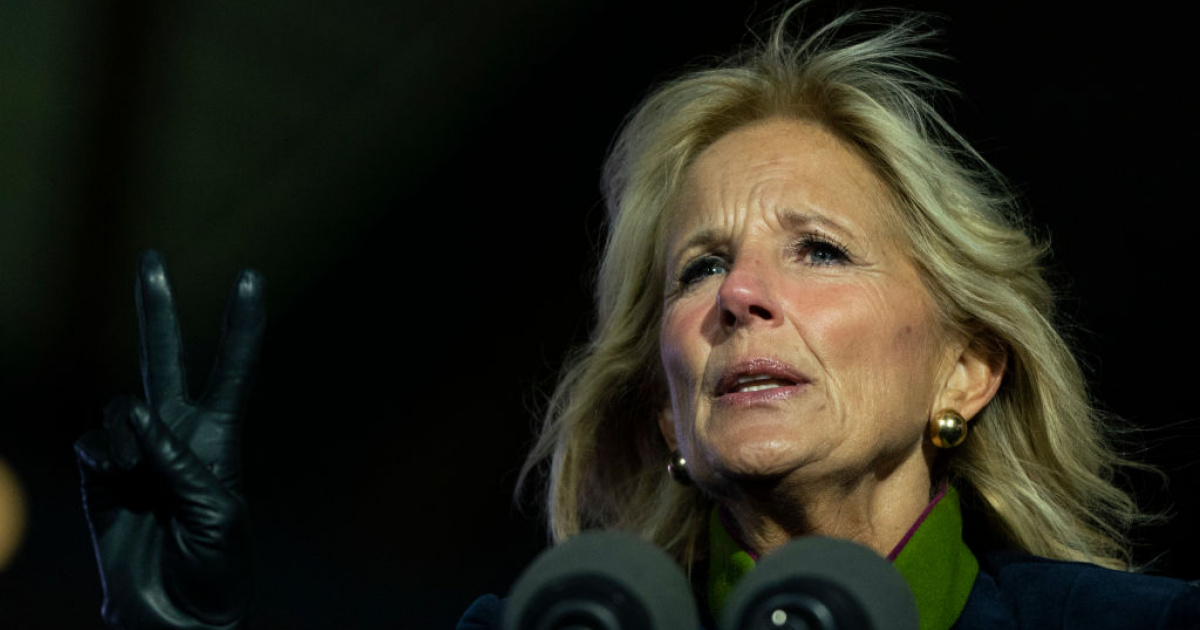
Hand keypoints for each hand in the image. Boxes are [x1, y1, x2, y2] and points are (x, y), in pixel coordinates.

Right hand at [75, 250, 264, 629]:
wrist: (177, 618)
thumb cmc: (216, 567)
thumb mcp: (217, 511)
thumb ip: (179, 460)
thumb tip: (135, 416)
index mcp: (220, 439)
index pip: (233, 370)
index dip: (241, 326)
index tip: (251, 278)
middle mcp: (176, 437)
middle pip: (165, 360)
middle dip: (157, 311)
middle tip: (153, 259)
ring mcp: (134, 455)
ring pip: (121, 411)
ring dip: (131, 443)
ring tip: (145, 487)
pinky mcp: (99, 479)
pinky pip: (93, 446)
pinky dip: (104, 458)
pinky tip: (116, 480)